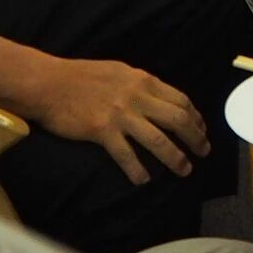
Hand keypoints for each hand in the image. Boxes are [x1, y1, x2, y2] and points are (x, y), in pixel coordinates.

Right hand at [26, 57, 207, 185]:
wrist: (49, 83)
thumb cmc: (82, 76)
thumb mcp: (120, 71)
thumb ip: (141, 85)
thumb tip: (159, 99)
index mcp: (144, 80)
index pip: (181, 100)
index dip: (196, 118)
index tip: (202, 131)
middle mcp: (137, 96)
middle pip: (178, 120)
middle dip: (196, 138)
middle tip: (203, 153)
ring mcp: (121, 114)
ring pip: (159, 140)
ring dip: (175, 158)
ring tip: (184, 170)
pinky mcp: (102, 131)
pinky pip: (127, 155)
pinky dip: (138, 170)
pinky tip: (143, 180)